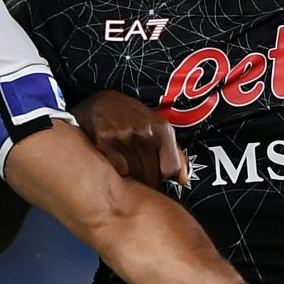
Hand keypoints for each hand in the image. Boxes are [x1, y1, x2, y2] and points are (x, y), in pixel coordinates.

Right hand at [72, 90, 186, 190]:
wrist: (101, 103)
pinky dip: (117, 171)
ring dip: (132, 177)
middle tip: (139, 171)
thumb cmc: (133, 119)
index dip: (164, 177)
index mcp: (162, 130)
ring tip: (127, 164)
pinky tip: (115, 162)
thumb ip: (174, 154)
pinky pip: (118, 170)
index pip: (171, 169)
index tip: (158, 175)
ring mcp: (124, 136)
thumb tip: (182, 179)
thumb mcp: (158, 129)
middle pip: (152, 177)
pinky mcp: (104, 141)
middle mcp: (144, 132)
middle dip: (147, 179)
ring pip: (135, 176)